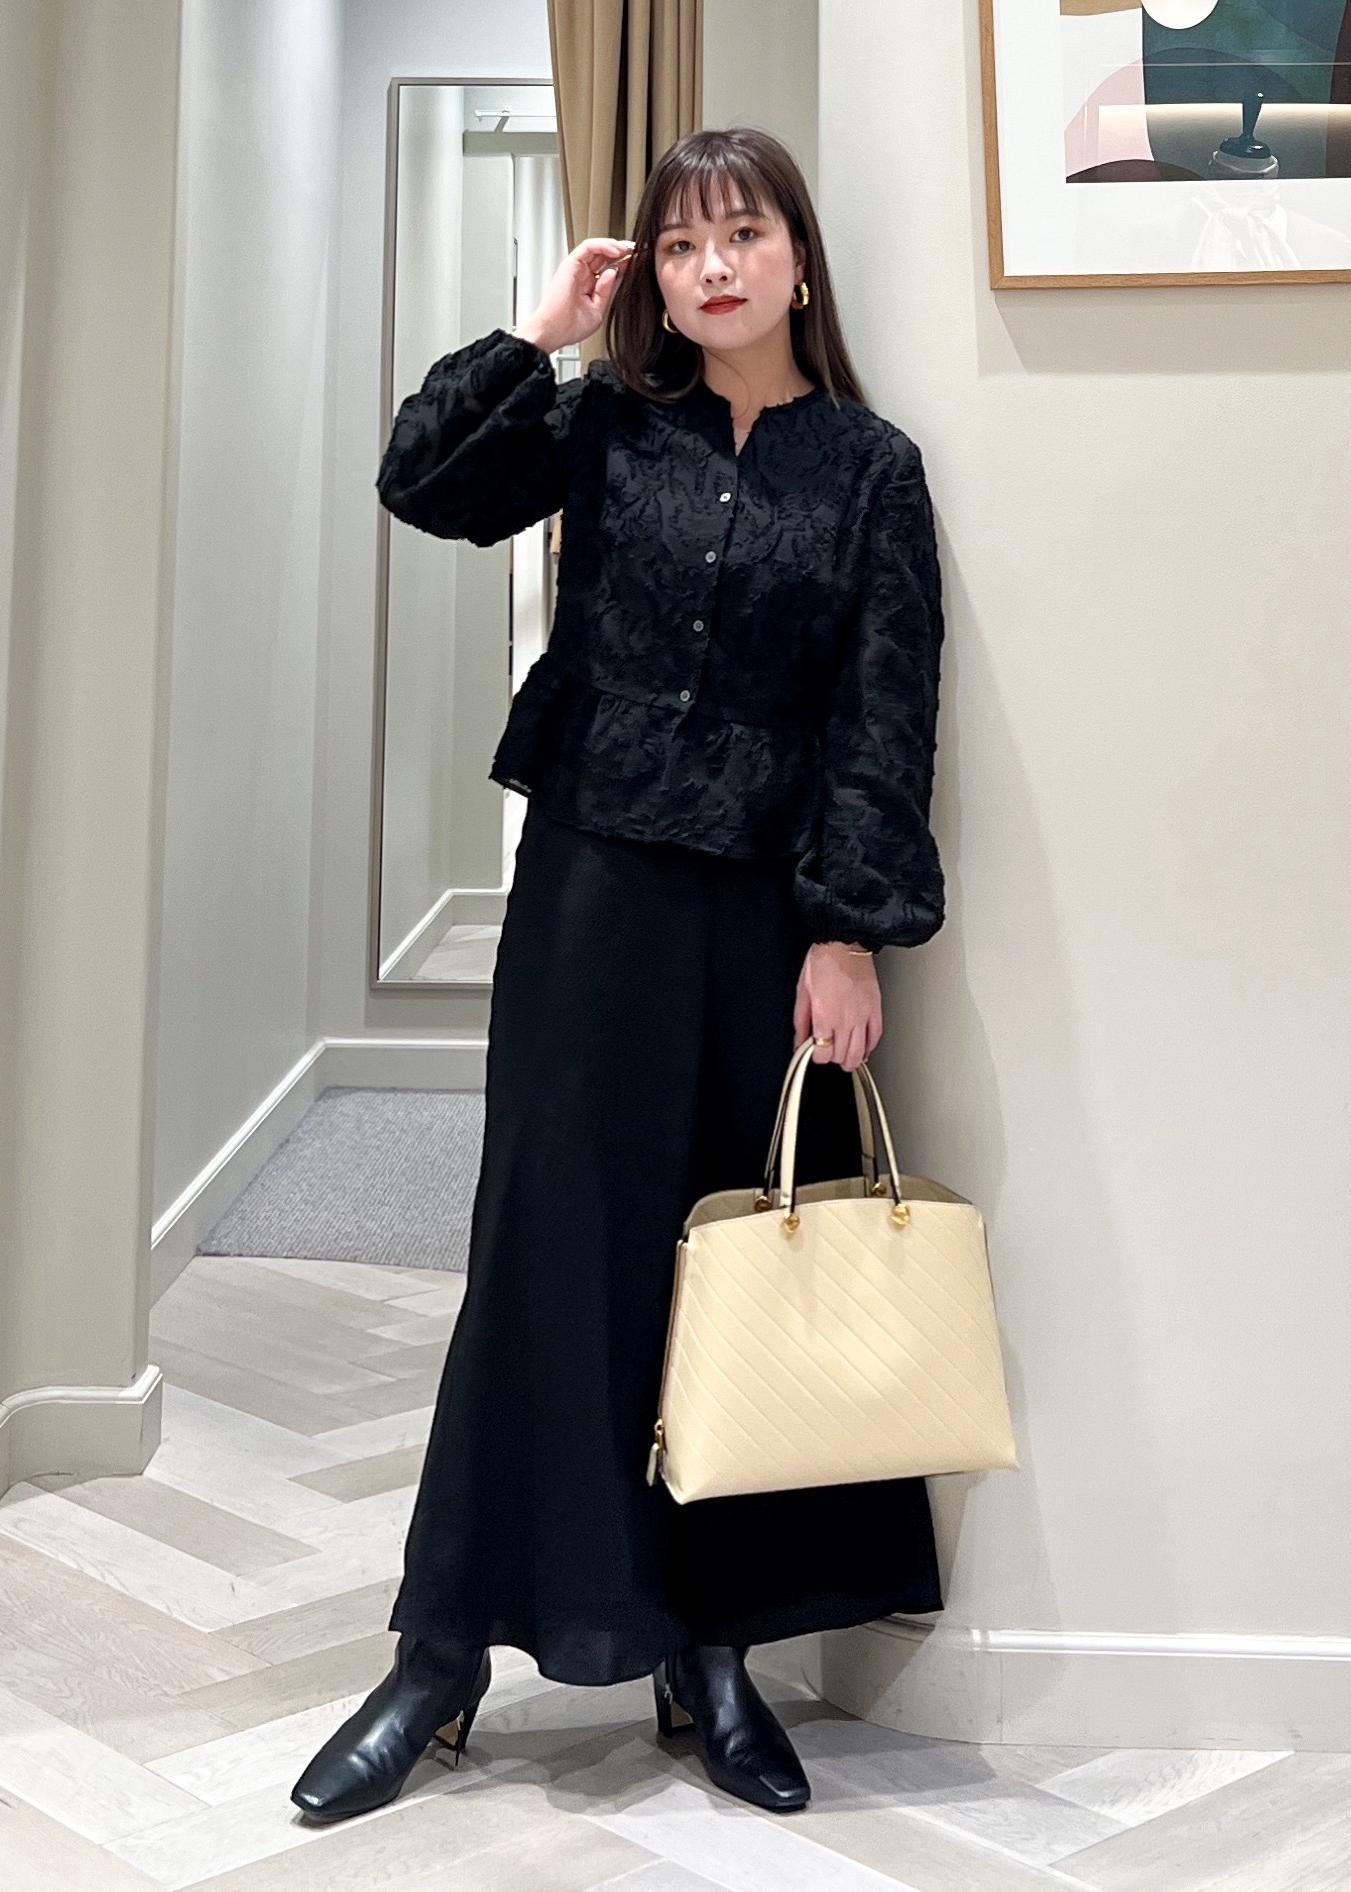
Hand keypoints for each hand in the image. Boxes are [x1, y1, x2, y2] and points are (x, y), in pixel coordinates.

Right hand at [514, 236, 636, 353]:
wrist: (553, 331)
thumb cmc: (569, 326)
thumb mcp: (598, 310)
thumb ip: (606, 290)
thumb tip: (613, 272)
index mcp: (589, 286)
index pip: (609, 269)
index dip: (624, 264)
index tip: (638, 262)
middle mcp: (583, 275)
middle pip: (605, 256)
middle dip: (622, 252)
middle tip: (637, 251)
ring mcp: (577, 268)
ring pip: (597, 248)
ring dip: (614, 246)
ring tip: (627, 249)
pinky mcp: (570, 263)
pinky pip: (588, 246)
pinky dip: (603, 245)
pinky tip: (615, 251)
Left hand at [792, 944, 881, 1073]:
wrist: (844, 944)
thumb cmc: (822, 963)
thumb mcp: (802, 993)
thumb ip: (801, 1022)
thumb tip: (800, 1040)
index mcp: (824, 1016)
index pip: (823, 1053)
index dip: (818, 1057)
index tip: (816, 1051)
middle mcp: (845, 1020)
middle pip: (841, 1055)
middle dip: (833, 1058)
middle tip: (829, 1051)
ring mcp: (862, 1016)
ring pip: (859, 1052)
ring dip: (851, 1059)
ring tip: (845, 1058)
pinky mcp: (875, 1009)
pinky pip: (875, 1036)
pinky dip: (869, 1046)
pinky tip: (863, 1048)